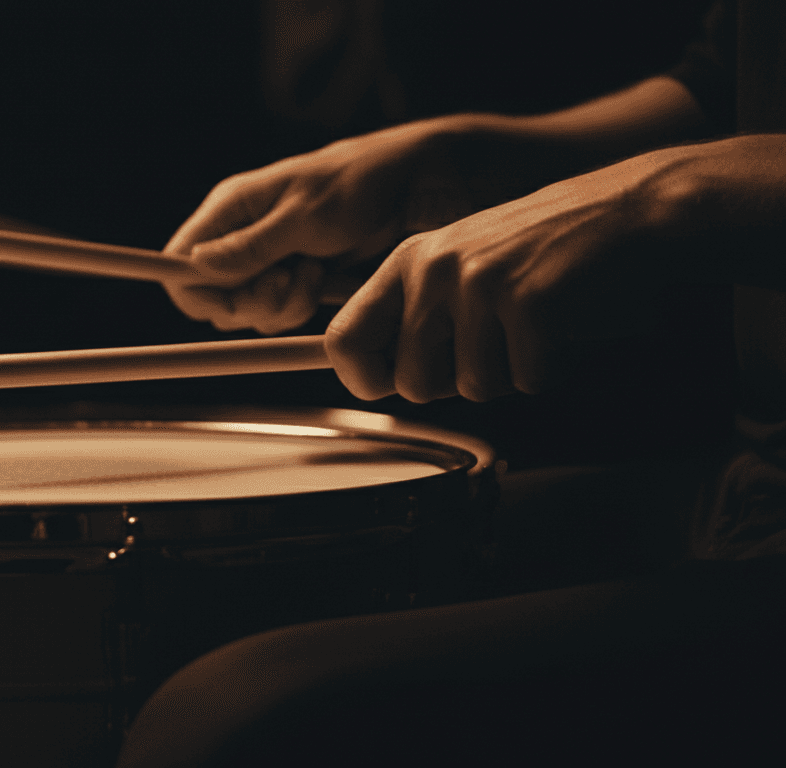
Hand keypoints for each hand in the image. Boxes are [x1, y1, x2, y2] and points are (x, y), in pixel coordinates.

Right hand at [163, 119, 472, 334]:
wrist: (425, 184)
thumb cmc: (365, 183)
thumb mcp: (306, 217)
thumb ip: (250, 247)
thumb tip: (196, 266)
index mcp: (232, 207)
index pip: (180, 263)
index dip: (199, 294)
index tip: (239, 300)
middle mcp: (244, 233)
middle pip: (215, 297)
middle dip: (252, 303)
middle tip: (290, 283)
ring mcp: (272, 256)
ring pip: (251, 309)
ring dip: (283, 305)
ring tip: (318, 273)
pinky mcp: (299, 274)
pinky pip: (283, 310)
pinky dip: (303, 306)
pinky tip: (329, 280)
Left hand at [324, 150, 691, 402]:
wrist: (626, 211)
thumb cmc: (545, 249)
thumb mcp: (461, 268)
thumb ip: (417, 317)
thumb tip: (383, 380)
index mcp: (408, 261)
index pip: (344, 341)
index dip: (365, 380)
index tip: (390, 385)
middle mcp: (434, 268)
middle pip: (412, 384)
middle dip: (455, 384)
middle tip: (491, 347)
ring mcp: (479, 283)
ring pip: (471, 388)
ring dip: (507, 375)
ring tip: (528, 329)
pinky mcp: (526, 301)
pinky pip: (523, 380)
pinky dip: (547, 369)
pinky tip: (557, 329)